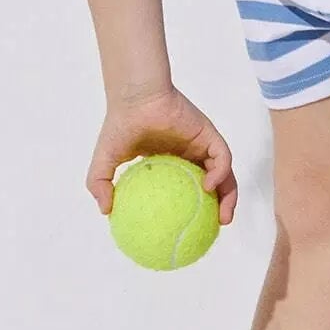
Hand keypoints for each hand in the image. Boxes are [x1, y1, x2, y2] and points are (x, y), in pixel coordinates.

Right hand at [85, 84, 238, 223]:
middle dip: (217, 210)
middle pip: (211, 187)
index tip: (190, 232)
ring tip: (223, 219)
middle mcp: (188, 155)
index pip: (187, 191)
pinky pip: (222, 158)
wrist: (135, 97)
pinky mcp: (209, 134)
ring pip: (223, 175)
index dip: (192, 211)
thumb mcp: (104, 160)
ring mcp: (200, 145)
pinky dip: (220, 174)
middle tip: (214, 230)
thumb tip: (105, 212)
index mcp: (169, 163)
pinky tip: (208, 187)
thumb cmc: (120, 124)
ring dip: (228, 197)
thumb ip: (101, 184)